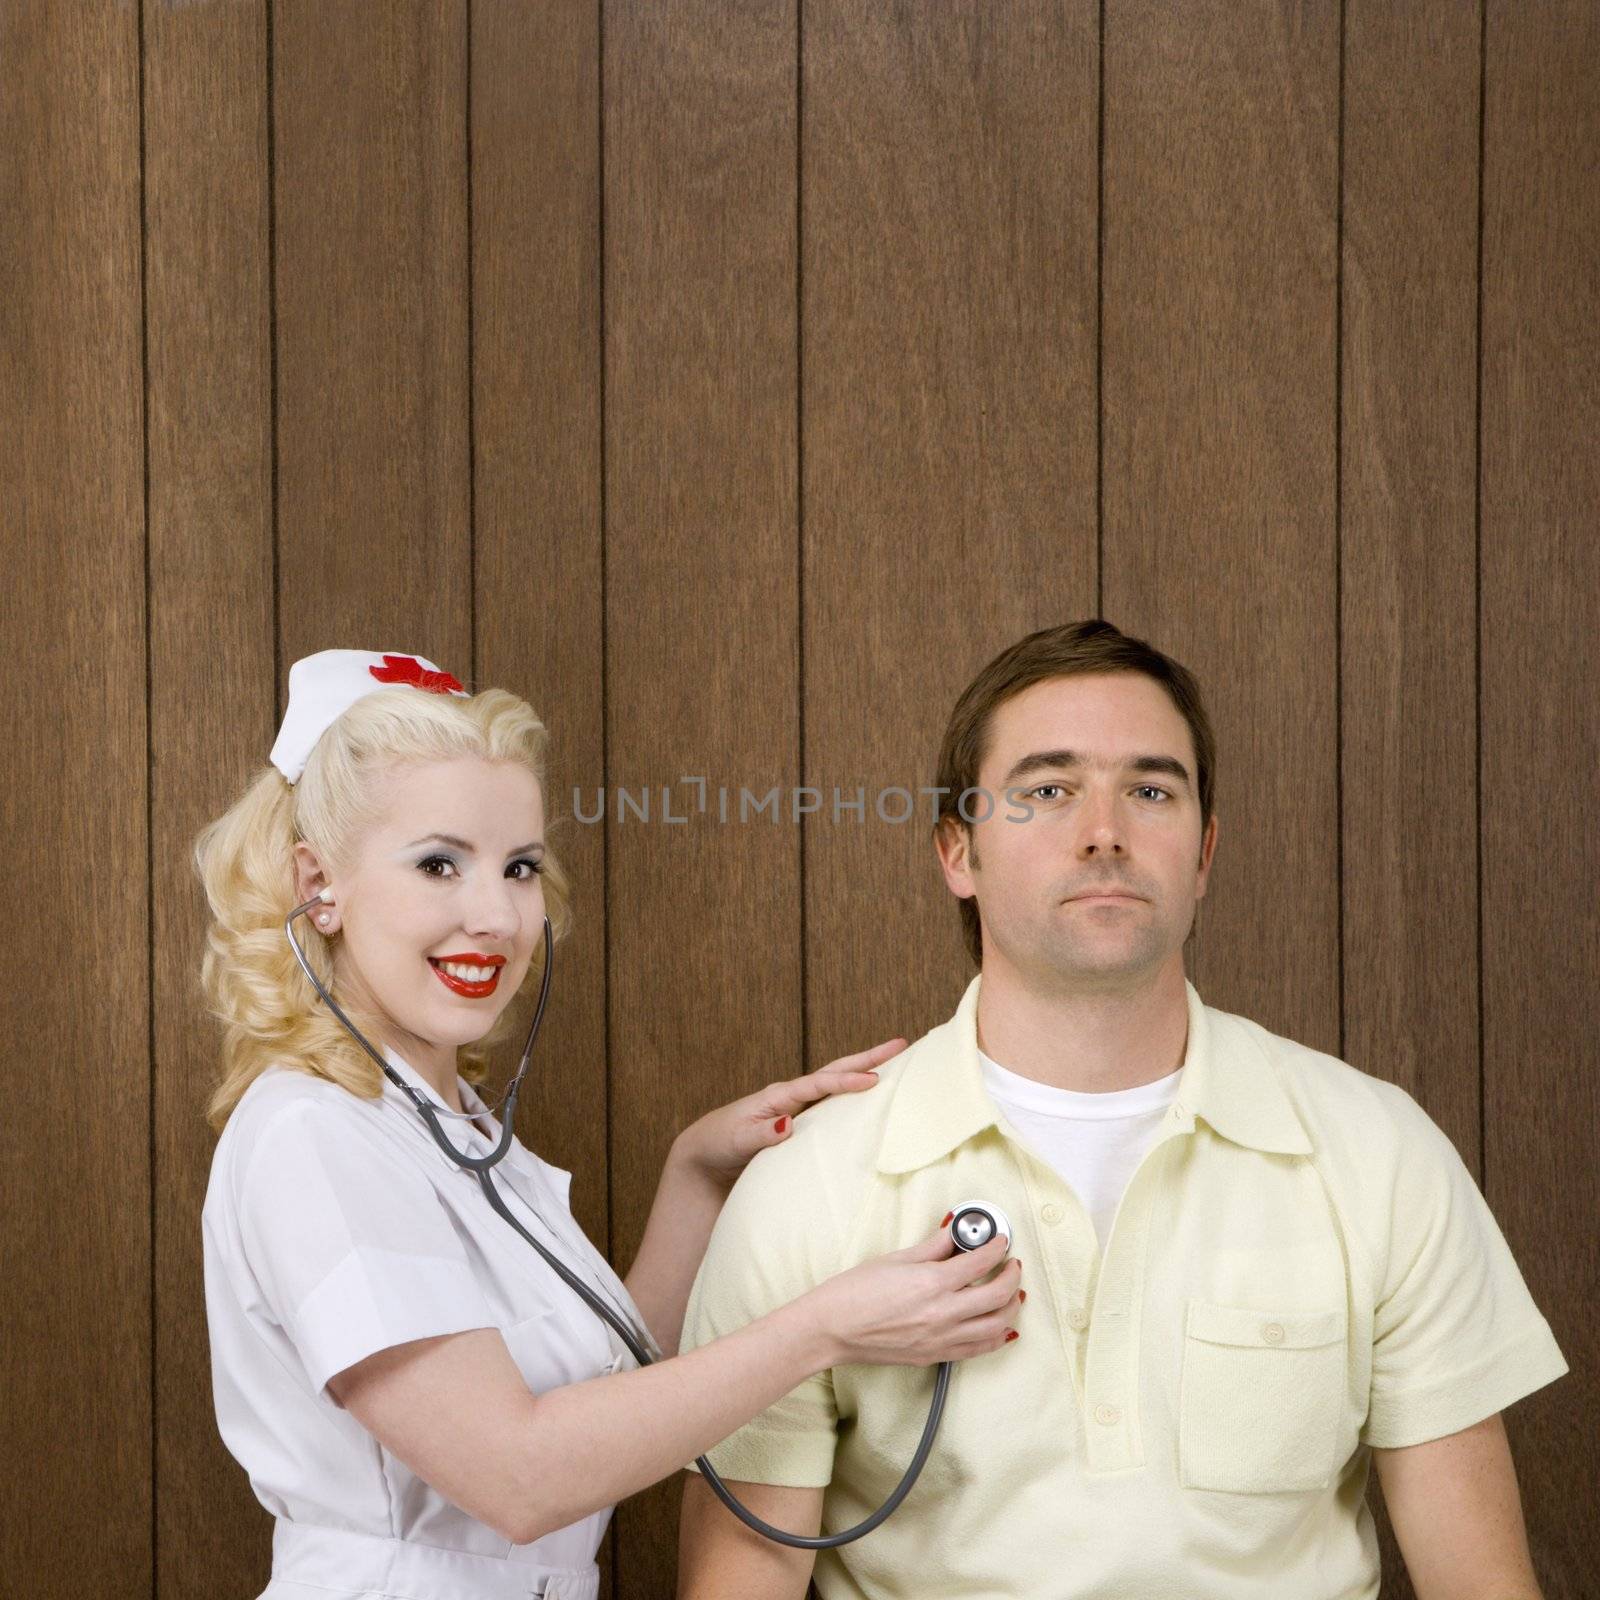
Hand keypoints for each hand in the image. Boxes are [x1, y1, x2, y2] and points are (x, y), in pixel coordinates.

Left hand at [672, 1038, 906, 1191]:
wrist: (706, 1155)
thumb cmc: (719, 1144)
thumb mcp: (736, 1141)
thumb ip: (761, 1134)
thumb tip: (788, 1124)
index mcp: (778, 1096)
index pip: (819, 1084)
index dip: (846, 1081)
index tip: (875, 1079)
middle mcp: (792, 1096)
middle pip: (836, 1071)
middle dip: (868, 1057)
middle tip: (902, 1044)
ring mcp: (799, 1107)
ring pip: (838, 1084)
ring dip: (866, 1071)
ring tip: (899, 1062)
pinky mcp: (802, 1122)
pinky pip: (834, 1104)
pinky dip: (855, 1094)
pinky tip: (875, 1098)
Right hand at [803, 1226, 1022, 1368]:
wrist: (832, 1329)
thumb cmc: (854, 1292)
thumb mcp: (895, 1259)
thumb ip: (932, 1247)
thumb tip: (954, 1233)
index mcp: (932, 1283)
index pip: (980, 1262)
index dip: (997, 1247)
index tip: (1000, 1240)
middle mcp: (943, 1313)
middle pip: (998, 1296)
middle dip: (1012, 1276)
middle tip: (1012, 1264)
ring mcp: (941, 1339)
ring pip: (996, 1327)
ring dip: (1011, 1307)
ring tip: (1012, 1293)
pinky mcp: (935, 1356)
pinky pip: (978, 1349)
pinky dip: (996, 1337)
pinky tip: (1000, 1327)